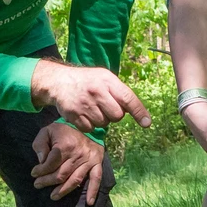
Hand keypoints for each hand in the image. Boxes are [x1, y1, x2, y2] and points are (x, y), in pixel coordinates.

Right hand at [29, 58, 151, 131]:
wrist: (59, 81)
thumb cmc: (88, 81)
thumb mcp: (104, 77)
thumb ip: (119, 91)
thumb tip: (136, 111)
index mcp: (107, 80)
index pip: (128, 98)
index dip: (139, 112)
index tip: (147, 123)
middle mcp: (97, 92)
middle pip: (117, 116)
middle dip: (114, 114)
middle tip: (106, 106)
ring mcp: (85, 104)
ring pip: (104, 124)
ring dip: (101, 119)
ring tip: (93, 108)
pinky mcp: (74, 115)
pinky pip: (90, 128)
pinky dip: (89, 124)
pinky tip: (84, 113)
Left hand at [31, 120, 105, 200]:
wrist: (85, 122)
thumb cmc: (63, 129)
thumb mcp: (47, 131)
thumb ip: (40, 145)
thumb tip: (41, 161)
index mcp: (65, 145)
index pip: (50, 164)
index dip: (40, 171)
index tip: (34, 173)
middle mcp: (77, 154)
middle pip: (61, 175)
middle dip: (47, 181)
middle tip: (38, 185)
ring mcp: (88, 160)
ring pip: (74, 180)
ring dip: (63, 190)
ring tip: (53, 196)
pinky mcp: (97, 163)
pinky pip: (96, 178)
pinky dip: (93, 191)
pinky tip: (89, 202)